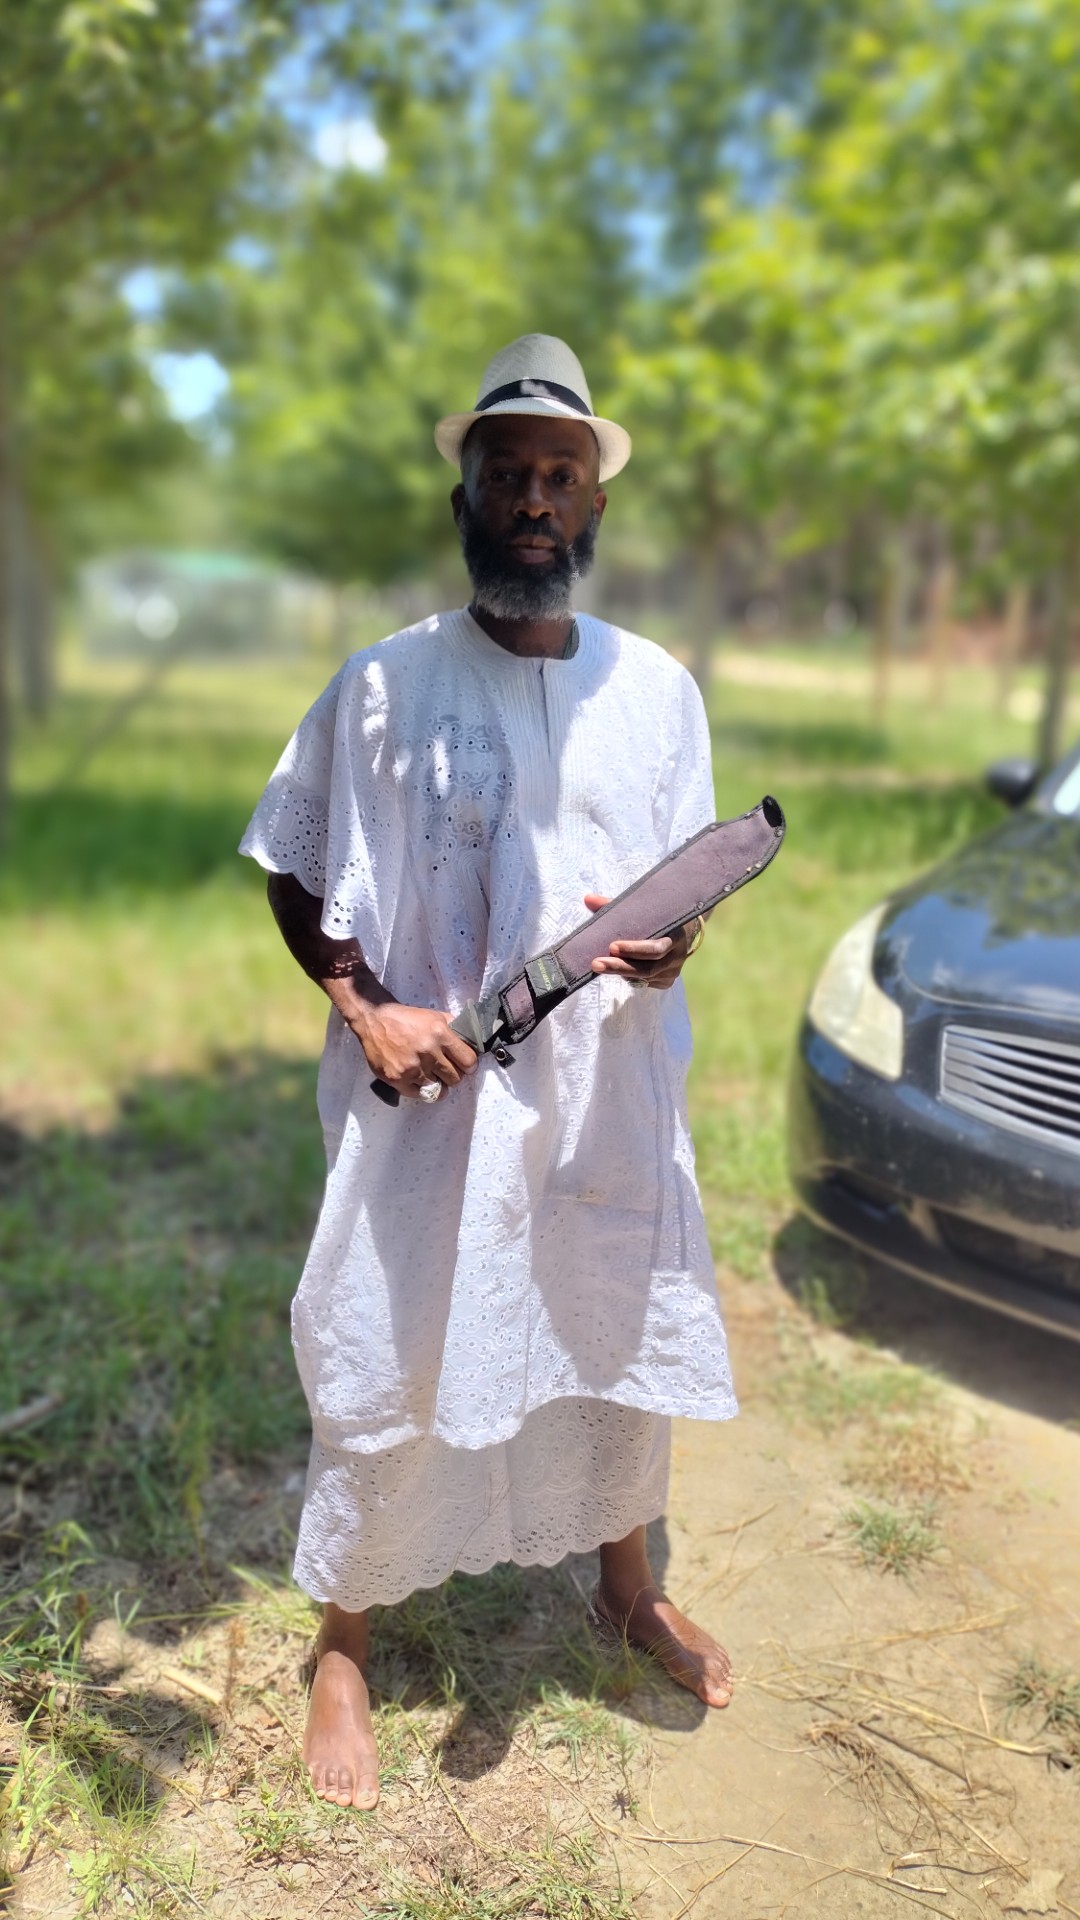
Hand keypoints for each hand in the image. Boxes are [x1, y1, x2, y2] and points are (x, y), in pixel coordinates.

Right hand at [348, 1001, 478, 1099]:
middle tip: (447, 1070)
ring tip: (434, 1076)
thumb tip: (472, 1045)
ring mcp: (412, 1067)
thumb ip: (455, 1030)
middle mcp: (428, 1052)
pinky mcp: (397, 1079)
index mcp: (440, 1034)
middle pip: (455, 1078)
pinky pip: (419, 1094)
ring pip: (439, 1089)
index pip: (468, 1061)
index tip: (466, 1066)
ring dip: (439, 1084)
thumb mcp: (435, 1016)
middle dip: (454, 1075)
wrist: (375, 1020)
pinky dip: (422, 1090)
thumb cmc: (407, 1019)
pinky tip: (420, 1081)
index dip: (469, 1065)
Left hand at [583, 894, 693, 989]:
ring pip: (644, 977)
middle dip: (620, 966)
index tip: (612, 946)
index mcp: (676, 935)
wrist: (684, 931)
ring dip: (620, 973)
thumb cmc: (658, 917)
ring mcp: (673, 971)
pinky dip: (629, 978)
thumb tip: (588, 899)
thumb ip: (616, 905)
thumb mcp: (643, 909)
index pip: (656, 948)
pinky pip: (645, 983)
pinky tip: (616, 971)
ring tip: (599, 967)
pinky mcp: (666, 982)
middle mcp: (677, 956)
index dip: (634, 949)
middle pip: (648, 968)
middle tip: (596, 963)